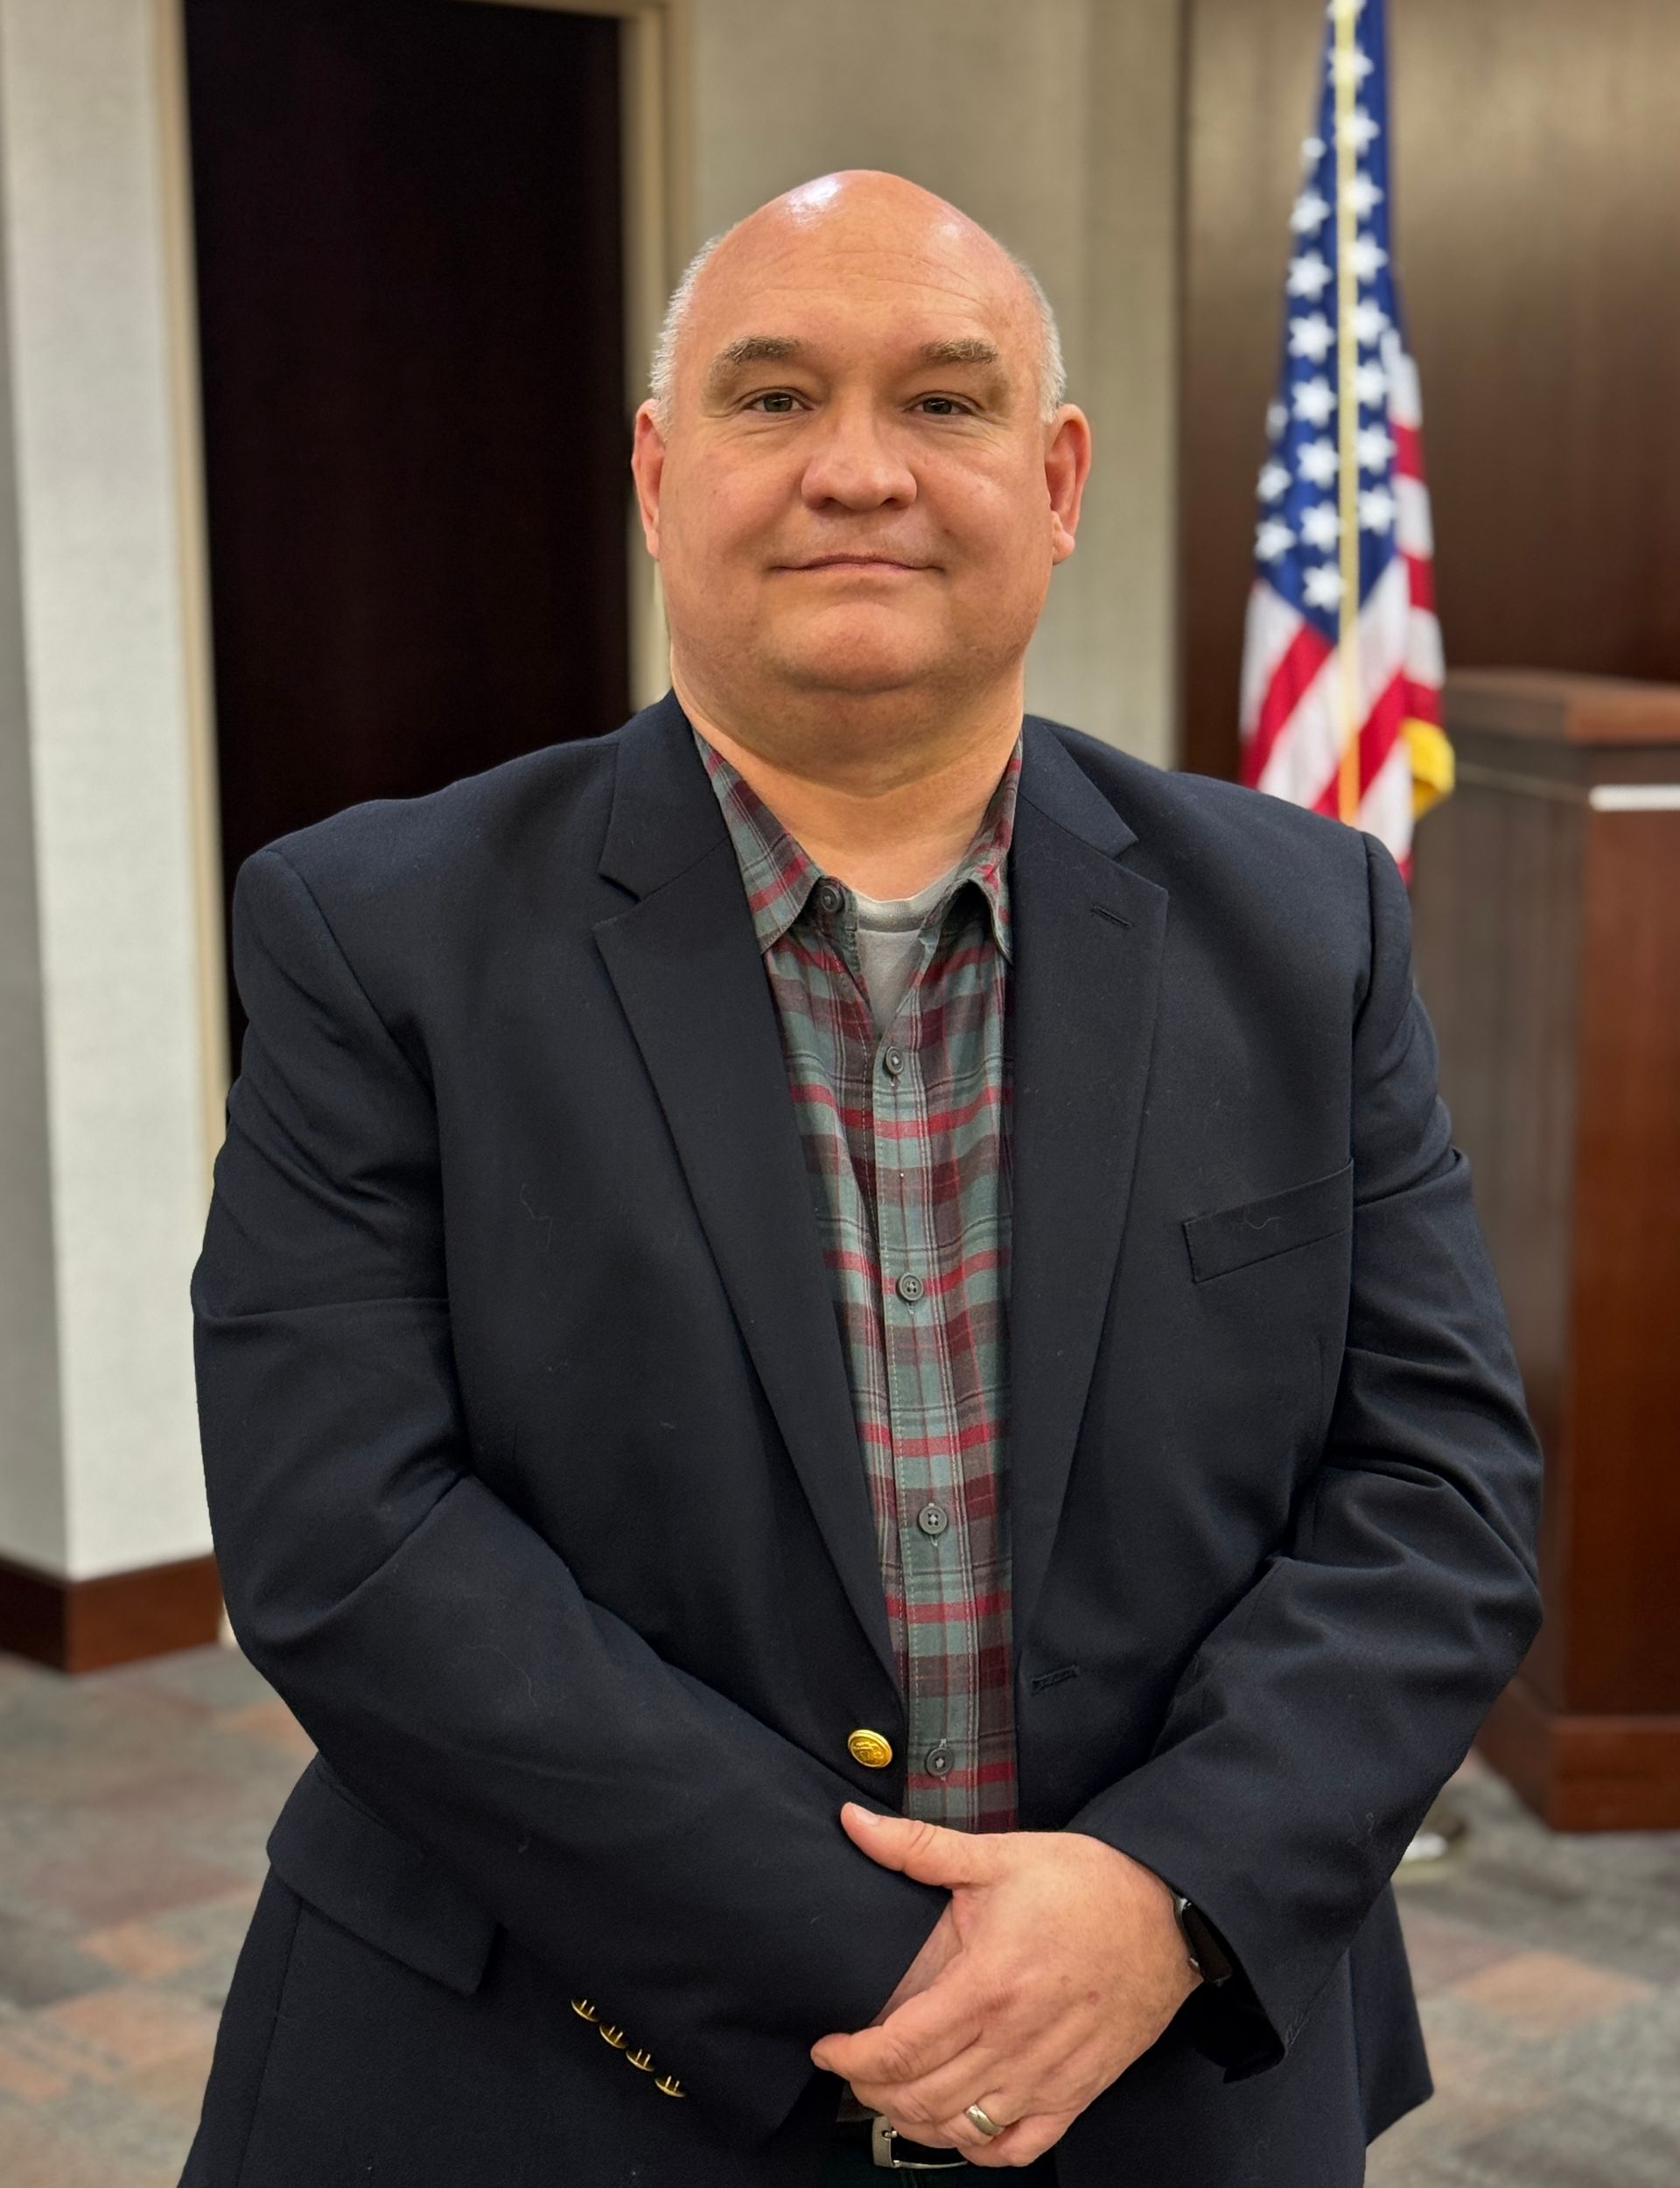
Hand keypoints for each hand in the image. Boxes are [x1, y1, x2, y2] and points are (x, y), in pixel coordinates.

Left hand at [811, 1805, 1200, 2167]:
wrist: (1168, 1912)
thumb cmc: (1087, 1883)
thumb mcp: (999, 1855)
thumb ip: (919, 1847)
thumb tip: (853, 1821)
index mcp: (987, 1985)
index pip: (899, 2048)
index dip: (850, 2059)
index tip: (828, 2048)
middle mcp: (1014, 2042)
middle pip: (920, 2098)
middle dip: (871, 2092)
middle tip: (852, 2071)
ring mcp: (1048, 2076)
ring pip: (961, 2130)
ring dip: (914, 2121)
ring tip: (892, 2096)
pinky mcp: (1078, 2093)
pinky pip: (1018, 2146)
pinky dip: (979, 2149)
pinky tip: (959, 2127)